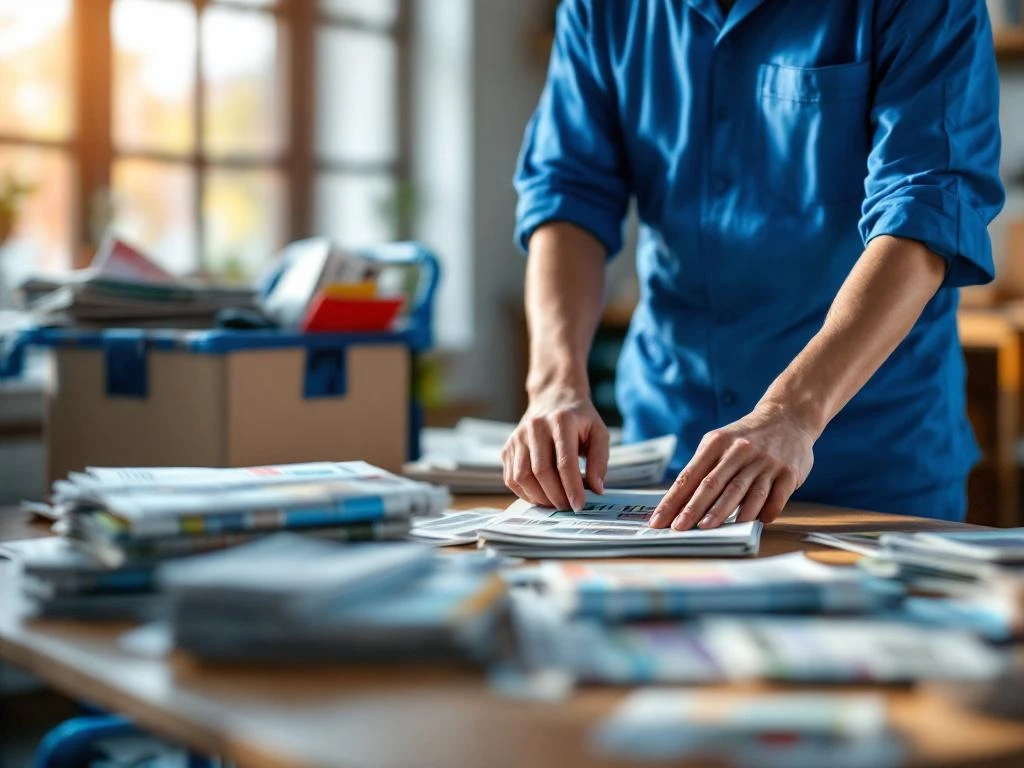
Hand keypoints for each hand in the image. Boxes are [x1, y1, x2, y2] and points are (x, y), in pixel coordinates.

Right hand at [501, 386, 609, 510]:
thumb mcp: (599, 433)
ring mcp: (517, 437)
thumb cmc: (579, 419)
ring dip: (539, 497)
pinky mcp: (507, 448)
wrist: (553, 398)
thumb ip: (600, 460)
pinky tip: (541, 495)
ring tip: (556, 503)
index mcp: (560, 420)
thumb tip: (596, 489)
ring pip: (522, 477)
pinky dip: (525, 493)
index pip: (564, 462)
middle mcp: (535, 426)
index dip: (572, 487)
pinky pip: (511, 478)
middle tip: (569, 507)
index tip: (579, 505)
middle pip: (541, 471)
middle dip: (556, 496)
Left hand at [650, 403, 815, 529]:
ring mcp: (765, 462)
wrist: (787, 416)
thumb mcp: (719, 442)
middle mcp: (740, 451)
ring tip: (709, 528)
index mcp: (717, 443)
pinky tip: (757, 523)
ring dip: (726, 511)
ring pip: (743, 491)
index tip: (660, 519)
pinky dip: (766, 511)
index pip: (690, 476)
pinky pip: (776, 497)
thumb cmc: (745, 437)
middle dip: (694, 508)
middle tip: (680, 527)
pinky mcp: (788, 473)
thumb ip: (702, 468)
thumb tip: (679, 504)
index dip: (673, 500)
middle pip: (714, 484)